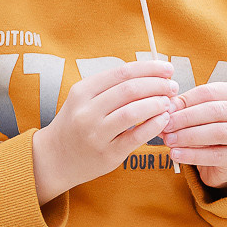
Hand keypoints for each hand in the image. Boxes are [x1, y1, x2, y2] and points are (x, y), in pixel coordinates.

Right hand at [30, 60, 178, 203]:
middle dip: (157, 85)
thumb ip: (111, 87)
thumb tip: (150, 73)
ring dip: (157, 104)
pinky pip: (135, 136)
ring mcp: (96, 134)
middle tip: (172, 86)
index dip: (149, 68)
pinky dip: (154, 125)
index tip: (167, 68)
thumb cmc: (76, 125)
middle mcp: (86, 111)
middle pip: (130, 90)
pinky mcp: (107, 154)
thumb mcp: (84, 99)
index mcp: (82, 91)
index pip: (122, 72)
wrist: (54, 158)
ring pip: (133, 112)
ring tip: (168, 103)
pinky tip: (163, 120)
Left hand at [161, 82, 226, 189]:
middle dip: (185, 118)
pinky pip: (214, 155)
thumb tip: (166, 107)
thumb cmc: (212, 128)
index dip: (185, 100)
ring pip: (216, 133)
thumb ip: (185, 107)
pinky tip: (176, 154)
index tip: (166, 108)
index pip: (208, 92)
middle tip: (165, 125)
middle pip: (213, 111)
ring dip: (188, 136)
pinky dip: (192, 155)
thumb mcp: (200, 113)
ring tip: (169, 140)